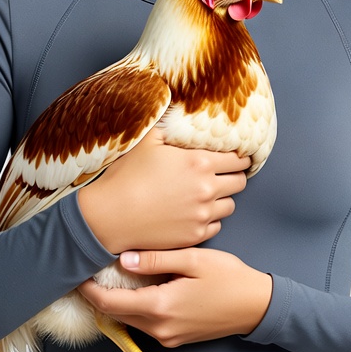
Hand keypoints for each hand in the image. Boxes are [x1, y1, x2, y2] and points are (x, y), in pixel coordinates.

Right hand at [77, 127, 249, 253]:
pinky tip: (196, 212)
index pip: (238, 159)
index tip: (237, 157)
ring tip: (208, 194)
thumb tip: (180, 117)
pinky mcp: (195, 235)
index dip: (239, 157)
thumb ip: (171, 129)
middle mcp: (207, 188)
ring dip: (222, 199)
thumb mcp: (148, 141)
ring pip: (230, 206)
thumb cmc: (127, 175)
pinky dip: (209, 219)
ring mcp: (202, 214)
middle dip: (234, 176)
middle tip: (225, 175)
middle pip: (240, 182)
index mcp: (200, 162)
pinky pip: (216, 225)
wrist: (111, 214)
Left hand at [77, 247, 272, 346]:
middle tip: (89, 269)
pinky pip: (144, 324)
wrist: (256, 307)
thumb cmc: (228, 278)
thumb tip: (123, 259)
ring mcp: (167, 337)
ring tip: (108, 275)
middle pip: (115, 315)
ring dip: (116, 302)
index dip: (89, 291)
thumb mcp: (193, 260)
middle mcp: (159, 329)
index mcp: (161, 307)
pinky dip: (134, 308)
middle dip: (98, 295)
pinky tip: (136, 287)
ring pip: (129, 320)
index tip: (77, 272)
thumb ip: (157, 259)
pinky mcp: (175, 339)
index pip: (110, 304)